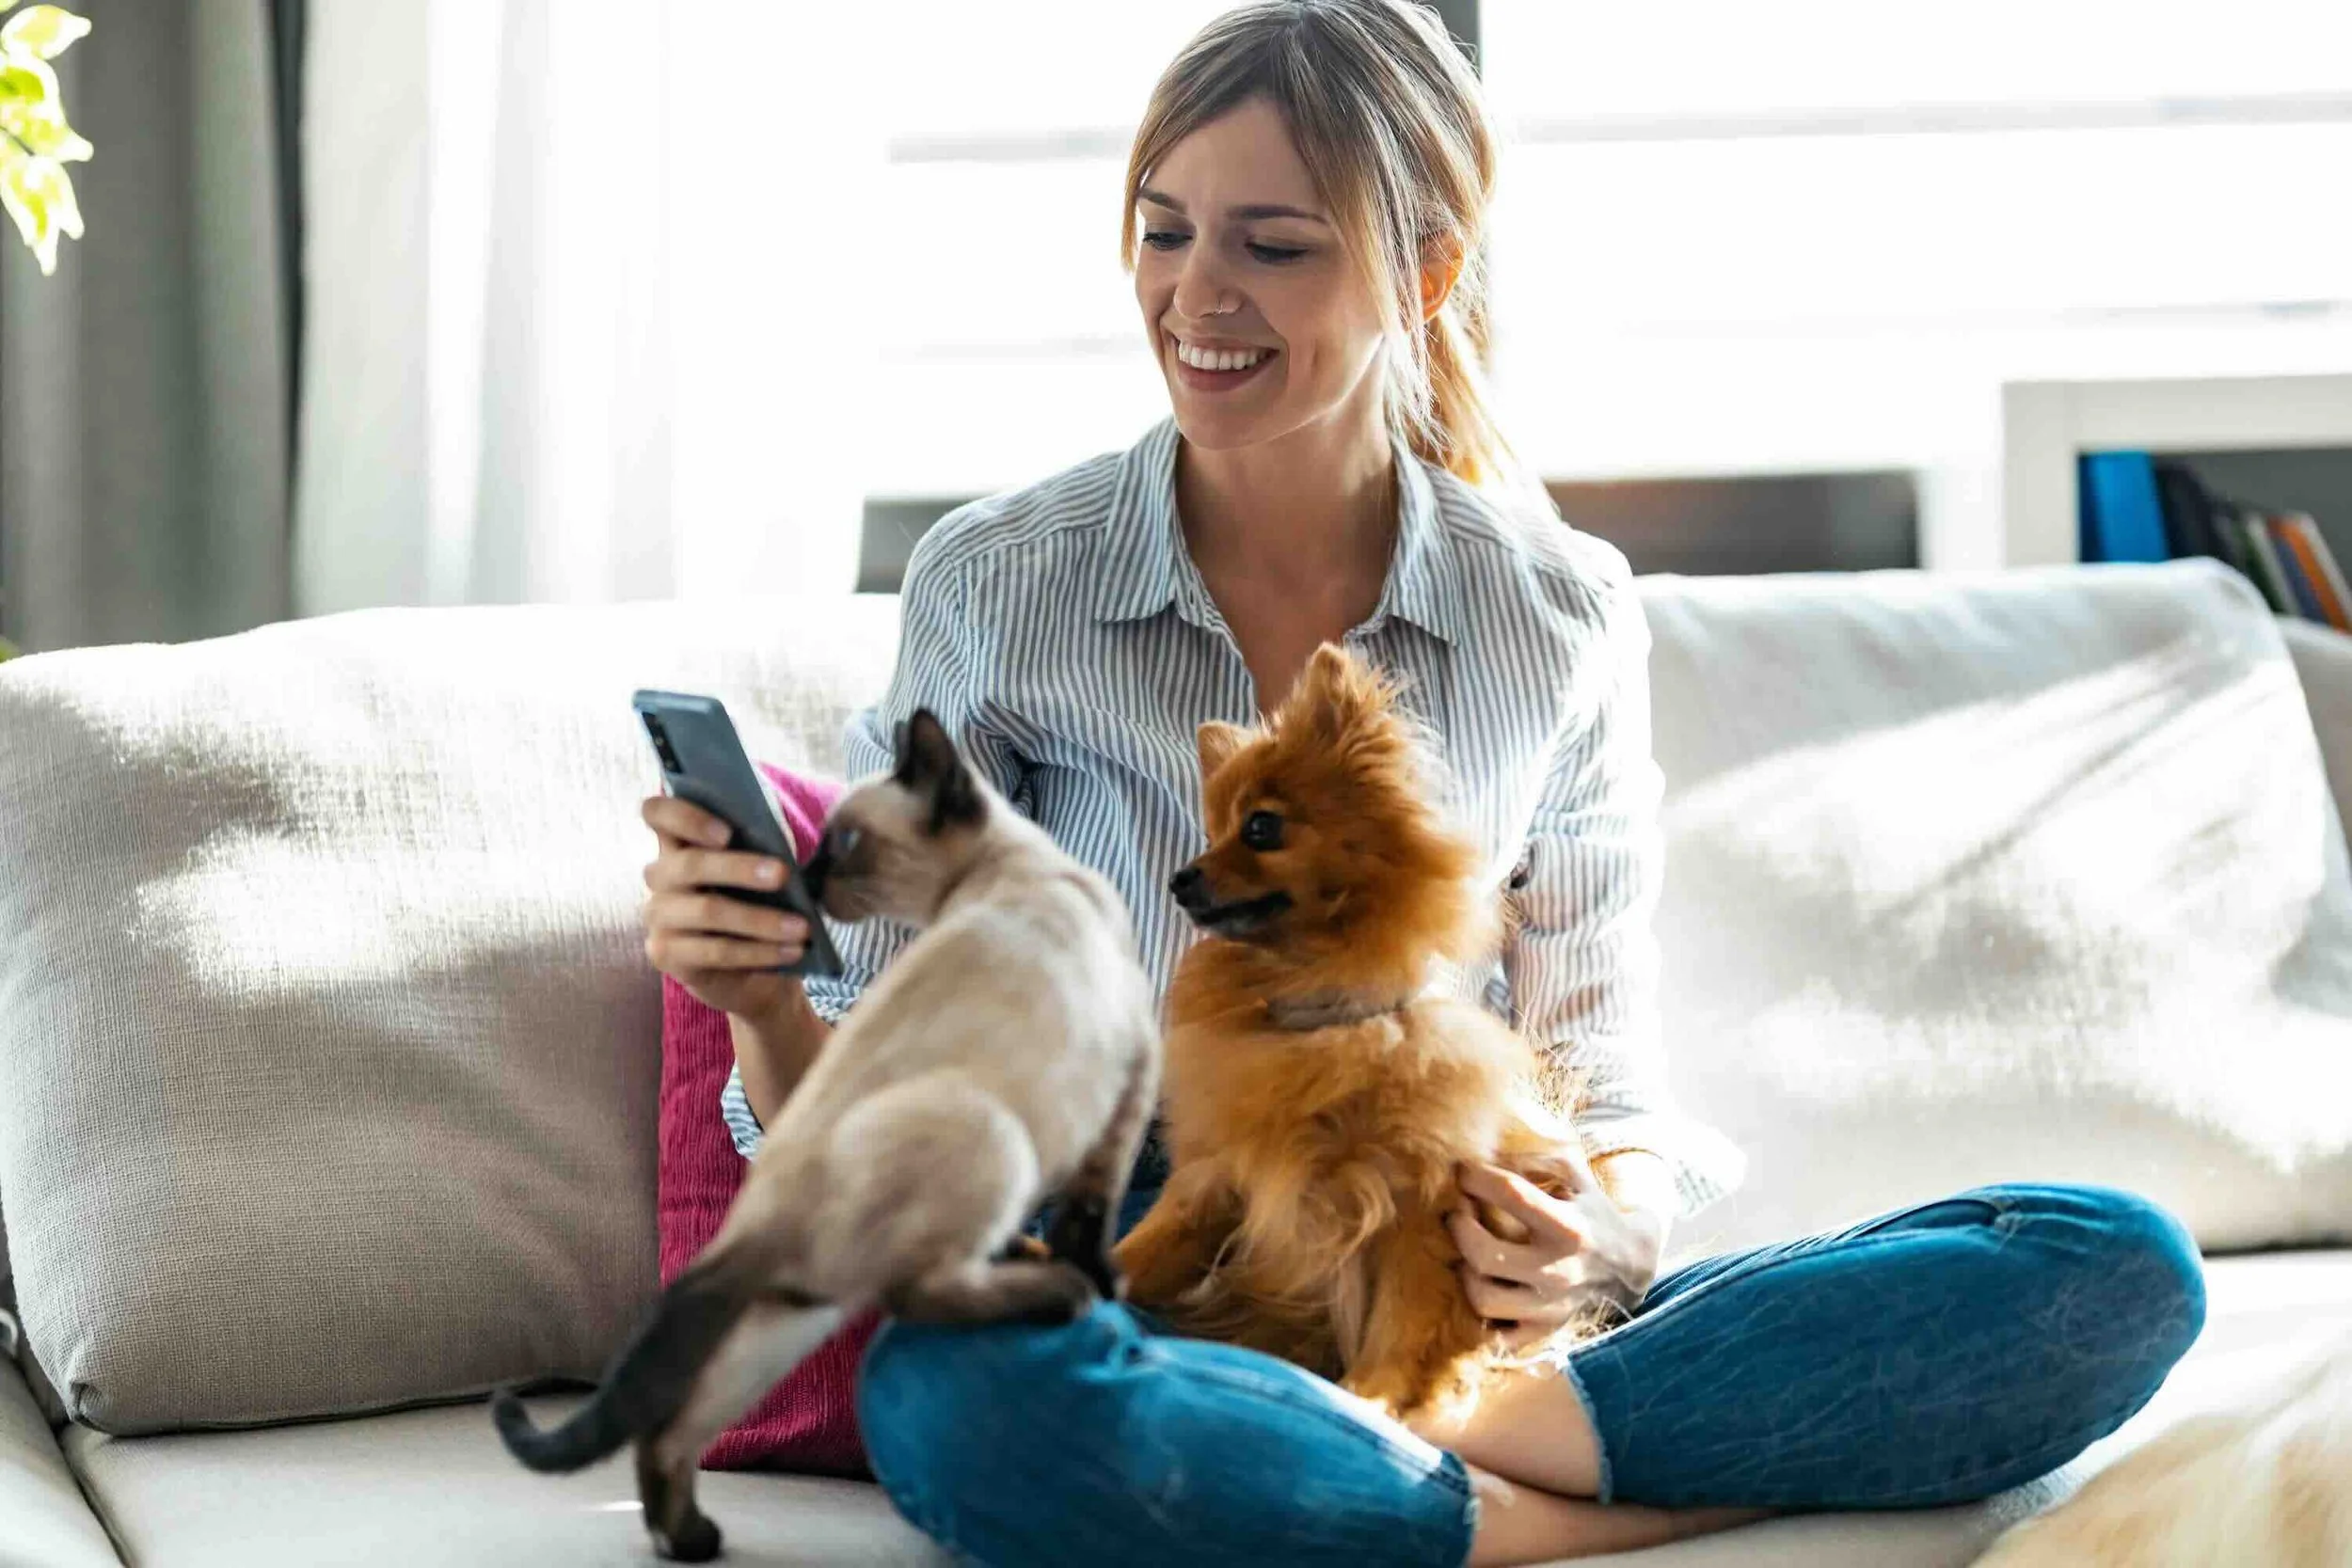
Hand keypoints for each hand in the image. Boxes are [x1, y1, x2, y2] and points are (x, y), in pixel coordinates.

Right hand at [638, 795, 810, 1023]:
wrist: (747, 969)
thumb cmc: (755, 903)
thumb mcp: (756, 871)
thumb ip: (758, 849)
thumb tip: (783, 849)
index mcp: (678, 842)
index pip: (657, 813)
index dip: (685, 816)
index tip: (726, 833)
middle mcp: (659, 876)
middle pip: (689, 864)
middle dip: (739, 868)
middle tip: (783, 874)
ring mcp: (658, 916)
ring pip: (708, 910)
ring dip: (761, 919)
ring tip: (801, 928)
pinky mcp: (666, 954)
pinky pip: (715, 951)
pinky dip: (759, 953)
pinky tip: (790, 952)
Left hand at [1448, 1145, 1666, 1350]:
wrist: (1630, 1264)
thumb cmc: (1592, 1211)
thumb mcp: (1576, 1174)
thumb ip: (1537, 1152)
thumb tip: (1489, 1138)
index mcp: (1568, 1227)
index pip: (1511, 1194)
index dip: (1476, 1177)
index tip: (1464, 1171)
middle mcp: (1558, 1271)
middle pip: (1483, 1253)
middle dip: (1459, 1227)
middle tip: (1457, 1213)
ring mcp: (1550, 1306)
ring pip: (1482, 1298)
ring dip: (1465, 1271)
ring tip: (1468, 1252)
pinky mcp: (1543, 1330)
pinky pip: (1496, 1335)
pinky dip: (1481, 1316)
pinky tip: (1483, 1287)